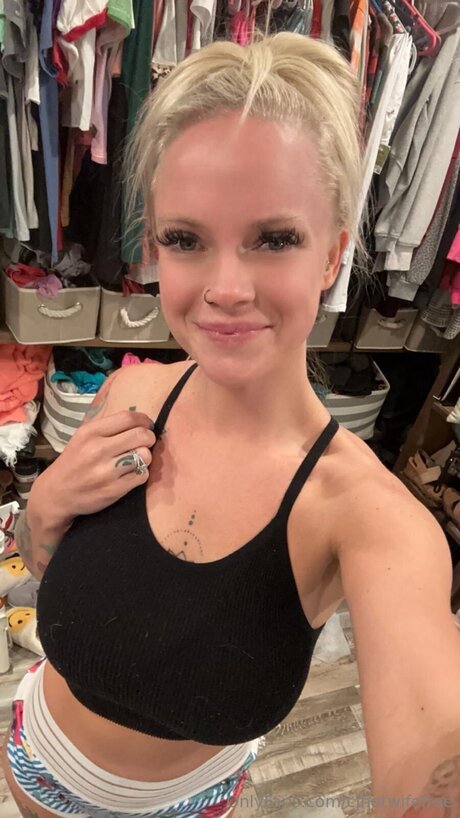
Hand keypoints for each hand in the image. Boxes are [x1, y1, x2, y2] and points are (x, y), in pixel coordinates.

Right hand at [38, 411, 155, 522]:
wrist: (56, 494)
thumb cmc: (73, 462)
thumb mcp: (82, 438)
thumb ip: (108, 428)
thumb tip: (140, 421)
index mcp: (90, 432)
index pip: (128, 417)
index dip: (144, 420)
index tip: (146, 425)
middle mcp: (98, 450)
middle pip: (141, 435)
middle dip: (149, 438)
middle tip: (145, 443)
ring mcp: (106, 471)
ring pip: (145, 456)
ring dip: (145, 457)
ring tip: (135, 460)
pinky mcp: (114, 490)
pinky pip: (142, 475)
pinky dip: (140, 474)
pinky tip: (130, 474)